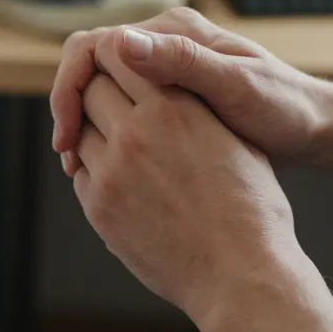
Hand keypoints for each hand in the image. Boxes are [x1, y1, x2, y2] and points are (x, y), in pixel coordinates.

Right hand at [52, 8, 331, 170]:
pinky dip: (106, 133)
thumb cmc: (285, 108)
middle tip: (68, 159)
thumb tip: (122, 41)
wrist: (316, 129)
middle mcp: (164, 43)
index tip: (67, 136)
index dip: (69, 89)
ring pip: (101, 89)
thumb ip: (181, 62)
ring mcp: (166, 69)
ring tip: (80, 168)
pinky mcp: (170, 95)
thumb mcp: (236, 87)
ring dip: (84, 124)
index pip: (92, 47)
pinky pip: (121, 106)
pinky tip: (108, 166)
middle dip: (70, 109)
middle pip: (90, 68)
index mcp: (172, 31)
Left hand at [70, 33, 300, 319]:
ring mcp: (113, 170)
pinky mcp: (99, 207)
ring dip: (92, 135)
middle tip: (109, 108)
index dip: (118, 63)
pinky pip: (81, 174)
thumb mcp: (235, 141)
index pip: (122, 57)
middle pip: (90, 90)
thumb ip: (196, 109)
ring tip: (120, 150)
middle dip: (96, 95)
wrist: (242, 274)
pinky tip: (122, 185)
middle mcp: (138, 131)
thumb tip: (171, 87)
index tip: (121, 74)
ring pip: (79, 133)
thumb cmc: (252, 210)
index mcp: (176, 107)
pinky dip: (93, 173)